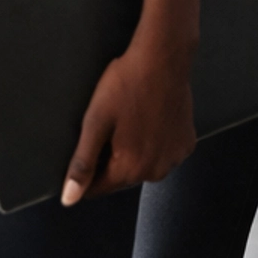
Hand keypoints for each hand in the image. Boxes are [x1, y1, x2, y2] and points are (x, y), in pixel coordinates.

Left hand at [61, 37, 197, 200]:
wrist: (163, 57)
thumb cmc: (126, 84)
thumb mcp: (96, 121)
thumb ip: (83, 163)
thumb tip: (70, 199)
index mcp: (131, 169)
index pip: (98, 188)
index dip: (87, 171)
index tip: (89, 143)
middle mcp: (157, 171)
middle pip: (122, 177)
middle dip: (111, 159)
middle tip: (110, 125)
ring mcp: (176, 157)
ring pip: (143, 166)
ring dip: (134, 152)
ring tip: (130, 120)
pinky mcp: (187, 143)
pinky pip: (162, 153)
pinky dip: (154, 143)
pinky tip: (149, 119)